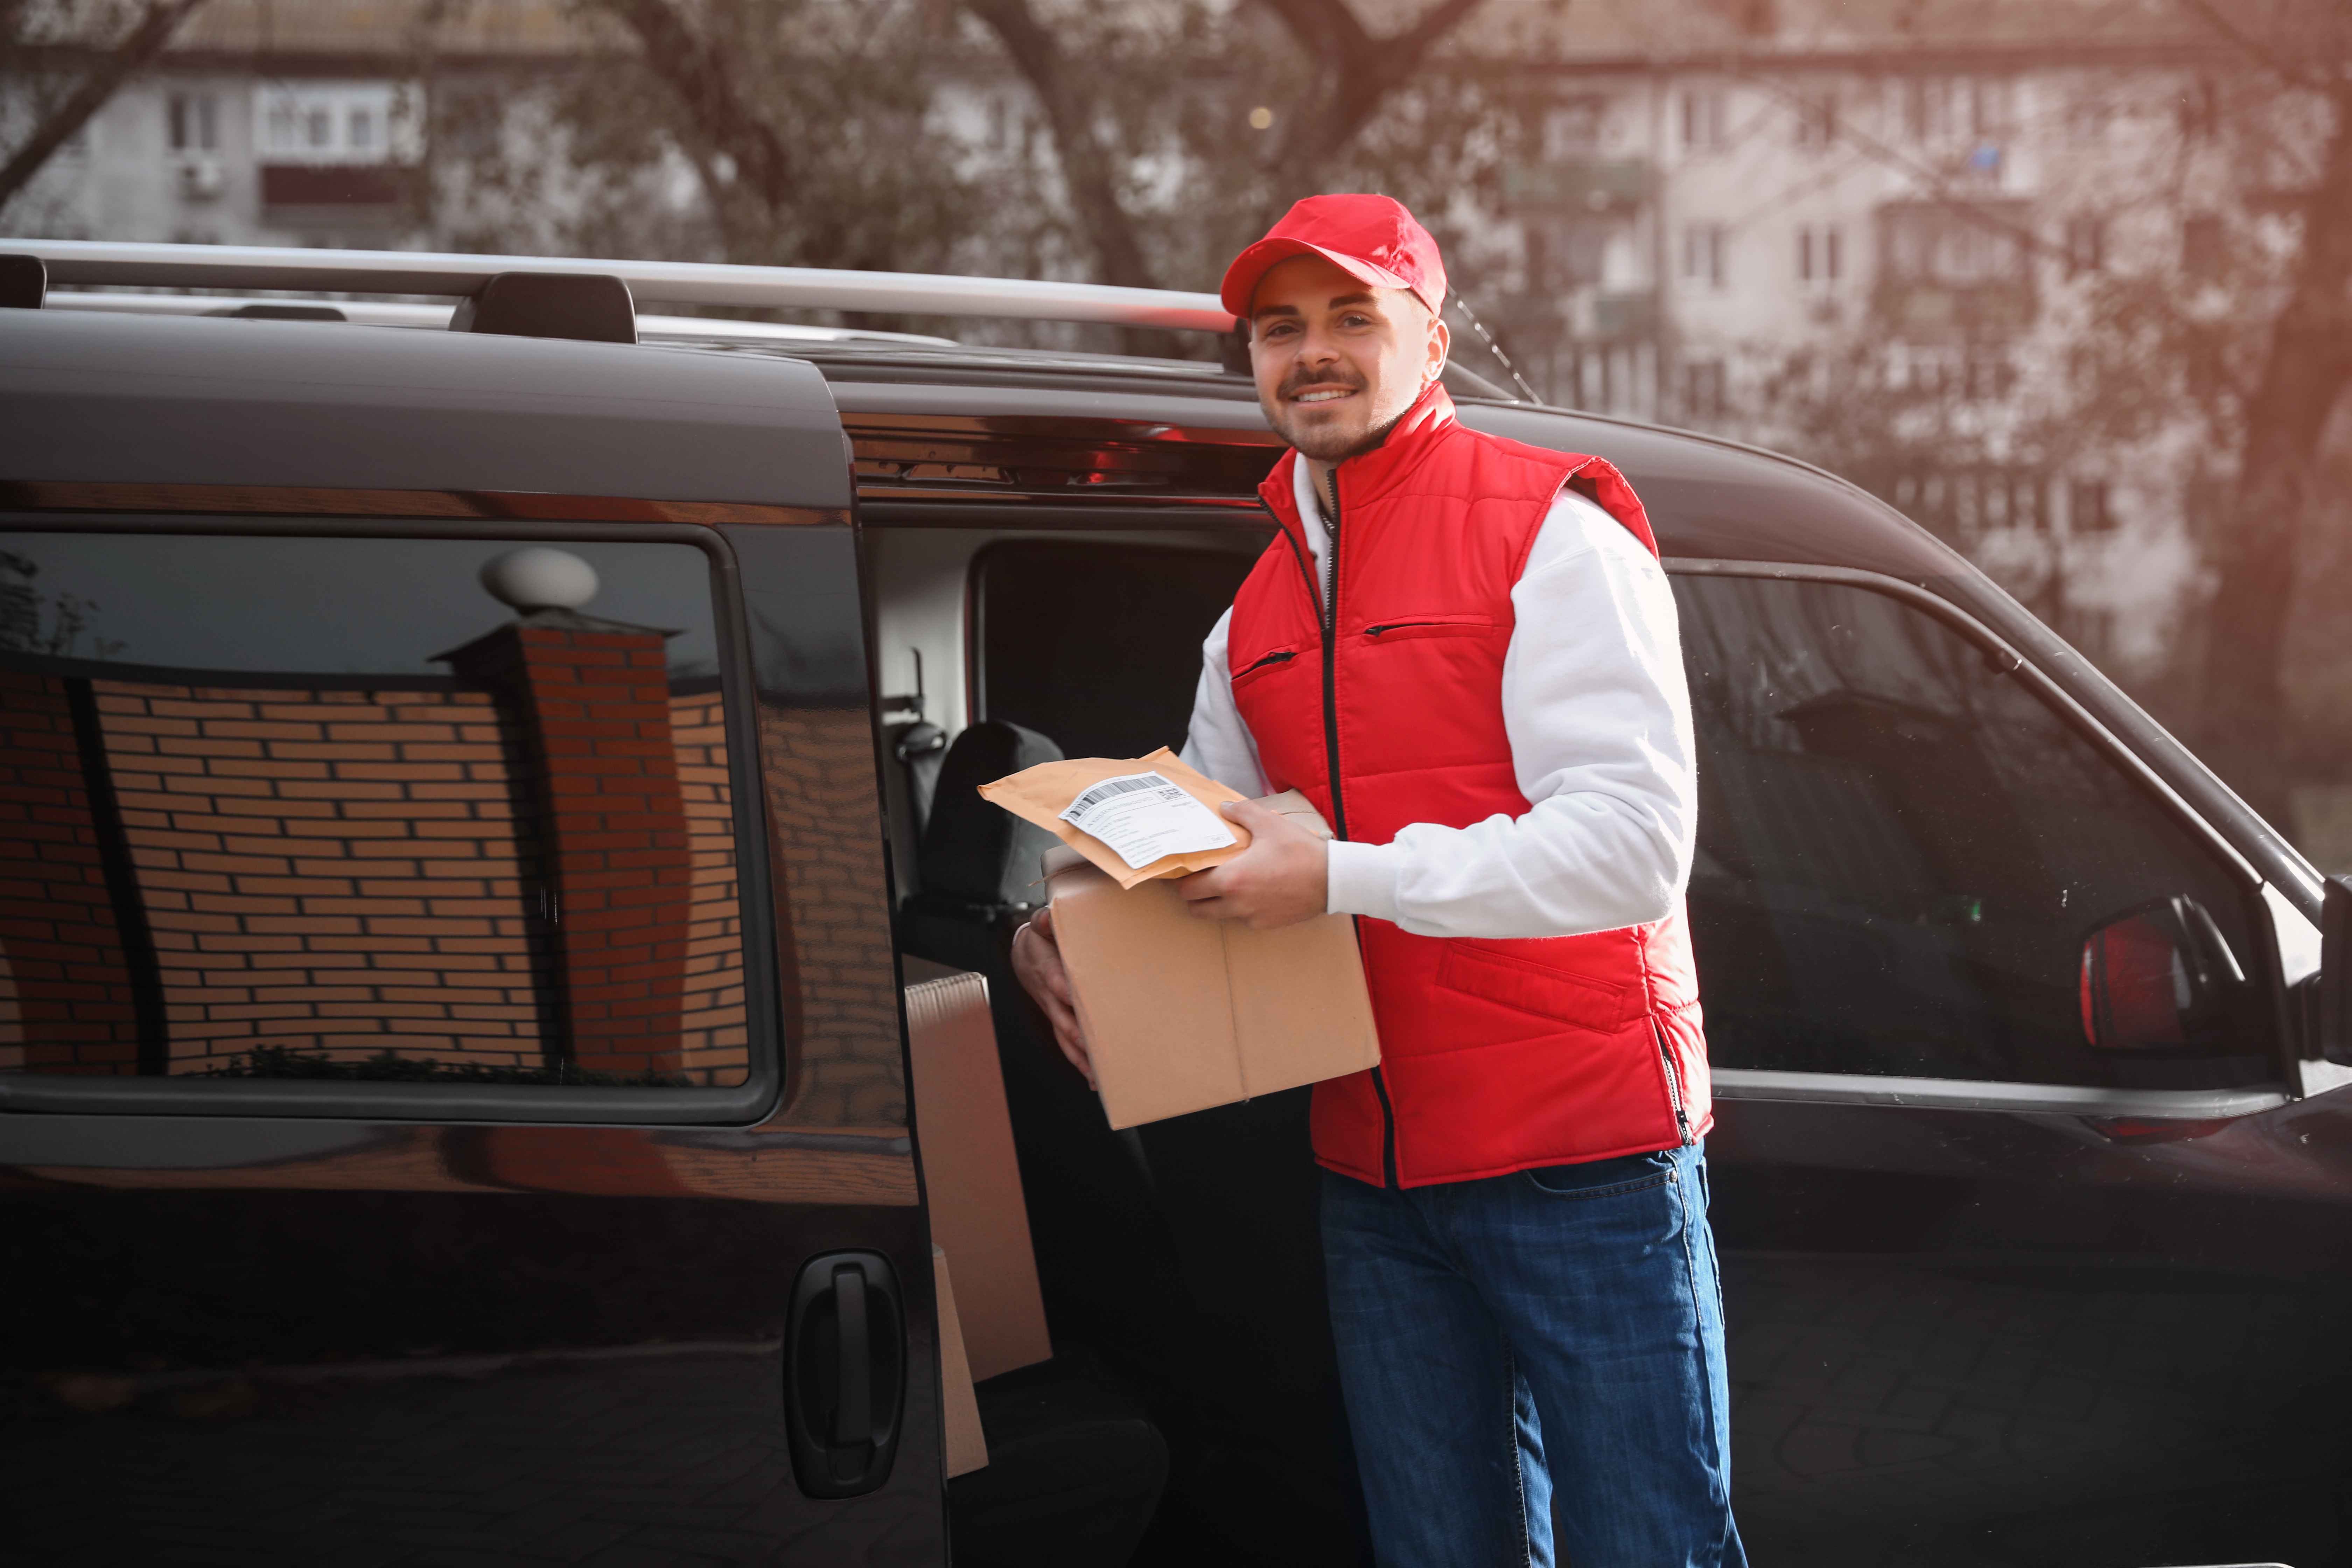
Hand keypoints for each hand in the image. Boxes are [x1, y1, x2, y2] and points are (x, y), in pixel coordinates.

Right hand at [1011, 906, 1093, 1088]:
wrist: (1024, 956)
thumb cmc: (1039, 940)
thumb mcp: (1040, 924)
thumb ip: (1045, 921)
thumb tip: (1047, 917)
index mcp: (1046, 967)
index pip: (1055, 979)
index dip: (1063, 989)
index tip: (1075, 997)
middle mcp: (1048, 995)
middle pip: (1061, 1016)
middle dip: (1076, 1032)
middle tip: (1094, 1044)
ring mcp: (1053, 1011)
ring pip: (1064, 1036)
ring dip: (1079, 1055)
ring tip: (1097, 1072)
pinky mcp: (1058, 1020)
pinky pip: (1066, 1043)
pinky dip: (1079, 1061)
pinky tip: (1094, 1078)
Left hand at [1174, 798, 1328, 929]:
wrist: (1333, 880)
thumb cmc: (1300, 852)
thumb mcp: (1270, 823)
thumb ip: (1242, 812)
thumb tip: (1224, 807)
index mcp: (1231, 880)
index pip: (1188, 889)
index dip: (1178, 881)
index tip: (1178, 872)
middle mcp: (1236, 904)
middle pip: (1197, 908)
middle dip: (1191, 895)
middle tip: (1195, 878)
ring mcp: (1251, 917)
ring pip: (1219, 915)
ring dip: (1214, 903)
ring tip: (1223, 883)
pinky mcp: (1266, 924)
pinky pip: (1243, 918)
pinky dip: (1240, 907)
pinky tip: (1252, 890)